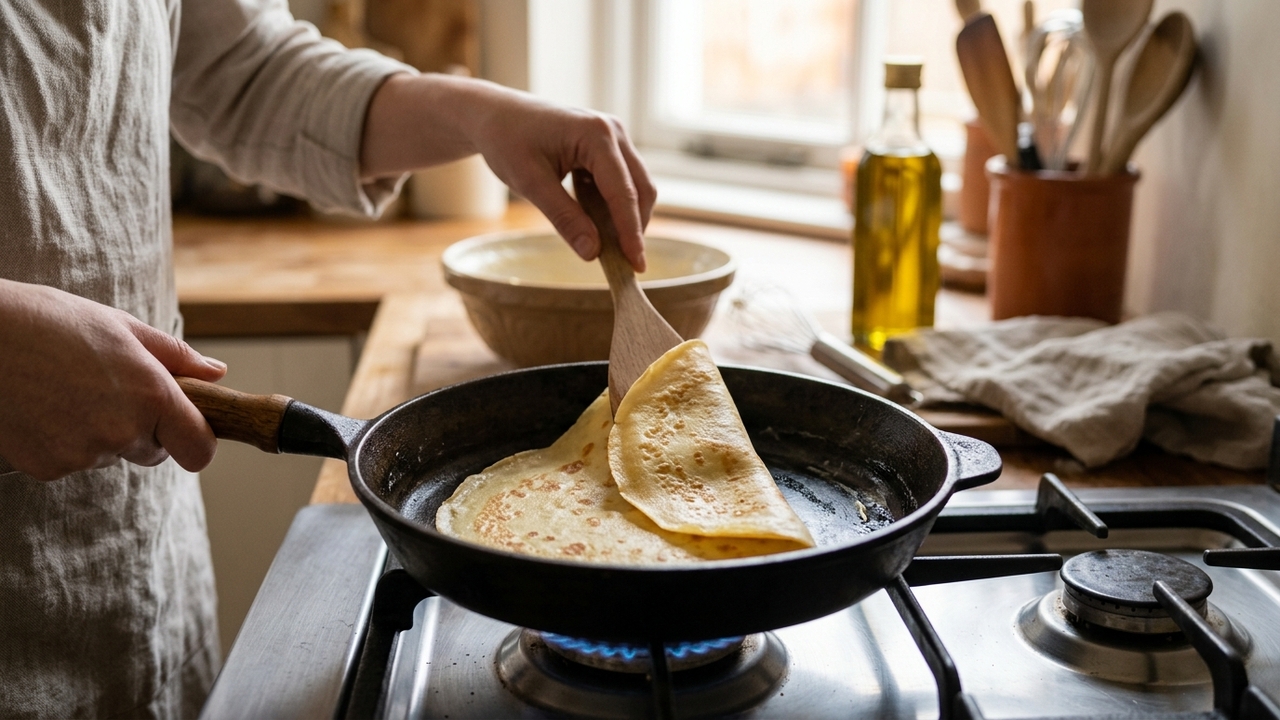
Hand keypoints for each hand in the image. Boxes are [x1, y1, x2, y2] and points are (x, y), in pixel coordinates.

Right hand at [0, 281, 226, 480]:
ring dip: (98, 432)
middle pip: (152, 452)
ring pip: (109, 455)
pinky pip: (71, 461)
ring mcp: (81, 455)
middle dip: (141, 429)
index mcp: (151, 397)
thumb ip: (176, 357)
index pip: (199, 450)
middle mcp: (121, 433)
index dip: (197, 441)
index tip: (187, 429)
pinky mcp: (46, 468)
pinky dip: (63, 441)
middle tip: (107, 388)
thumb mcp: (122, 327)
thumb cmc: (50, 321)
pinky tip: (43, 406)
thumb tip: (216, 373)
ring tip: (66, 389)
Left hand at [360, 74, 656, 270]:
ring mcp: (613, 137)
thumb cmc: (507, 141)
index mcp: (596, 135)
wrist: (494, 115)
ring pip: (636, 186)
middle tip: (625, 266)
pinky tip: (597, 225)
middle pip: (640, 189)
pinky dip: (614, 207)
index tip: (636, 265)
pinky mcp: (608, 146)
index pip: (623, 192)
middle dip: (635, 228)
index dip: (631, 232)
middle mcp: (613, 132)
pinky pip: (622, 181)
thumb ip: (564, 217)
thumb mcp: (530, 183)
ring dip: (626, 218)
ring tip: (609, 249)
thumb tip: (593, 253)